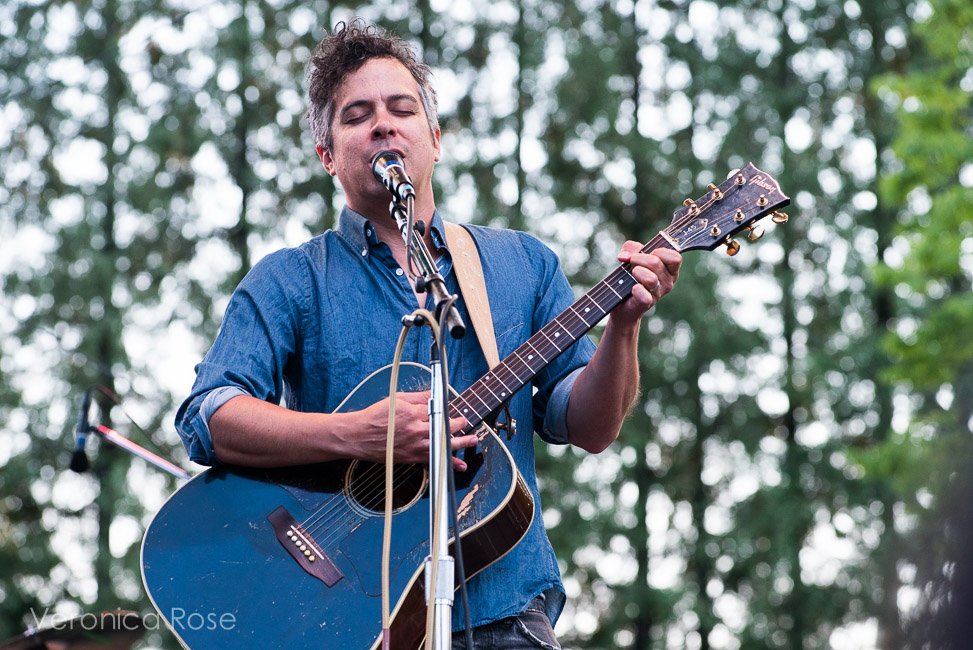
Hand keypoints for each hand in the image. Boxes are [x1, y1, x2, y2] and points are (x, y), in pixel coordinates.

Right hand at [354, 391, 474, 470]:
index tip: (454, 410)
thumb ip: (417, 397)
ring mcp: (414, 445)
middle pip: (443, 427)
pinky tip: (459, 464)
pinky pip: (433, 459)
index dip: (447, 409)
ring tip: (473, 440)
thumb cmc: (374, 417)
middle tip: (465, 421)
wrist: (358, 436)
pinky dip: (448, 463)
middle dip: (458, 424)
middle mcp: (415, 429)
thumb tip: (434, 394)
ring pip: (442, 444)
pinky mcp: (411, 457)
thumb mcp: (396, 399)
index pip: (436, 409)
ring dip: (460, 442)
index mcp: (411, 412)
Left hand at [613, 242, 681, 323]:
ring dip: (636, 272)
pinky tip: (632, 289)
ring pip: (650, 278)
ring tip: (632, 275)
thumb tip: (625, 256)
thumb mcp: (633, 256)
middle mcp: (667, 282)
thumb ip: (631, 248)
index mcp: (670, 270)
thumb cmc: (631, 276)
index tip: (648, 253)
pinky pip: (643, 295)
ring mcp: (658, 294)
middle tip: (631, 264)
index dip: (659, 251)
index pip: (675, 258)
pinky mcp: (646, 304)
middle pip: (656, 263)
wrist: (621, 302)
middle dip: (637, 259)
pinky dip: (636, 289)